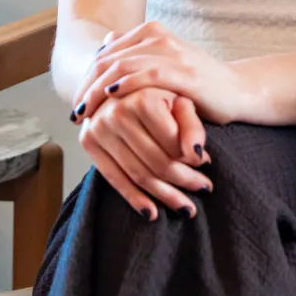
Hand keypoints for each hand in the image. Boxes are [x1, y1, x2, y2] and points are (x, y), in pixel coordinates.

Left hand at [71, 21, 252, 127]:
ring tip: (86, 112)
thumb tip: (104, 43)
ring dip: (98, 90)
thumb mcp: (164, 65)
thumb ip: (136, 55)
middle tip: (75, 112)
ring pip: (123, 66)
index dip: (86, 77)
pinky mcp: (185, 73)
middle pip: (108, 59)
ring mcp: (173, 53)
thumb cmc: (198, 84)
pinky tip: (112, 96)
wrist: (238, 90)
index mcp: (152, 32)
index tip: (76, 103)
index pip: (106, 53)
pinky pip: (148, 75)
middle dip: (86, 86)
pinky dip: (126, 85)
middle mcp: (160, 37)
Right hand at [75, 85, 211, 220]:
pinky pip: (114, 178)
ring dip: (163, 195)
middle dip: (183, 180)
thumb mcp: (181, 99)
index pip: (171, 142)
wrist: (120, 82)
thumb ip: (192, 125)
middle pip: (155, 160)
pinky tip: (153, 213)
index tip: (207, 166)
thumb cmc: (160, 91)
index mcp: (141, 97)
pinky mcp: (87, 142)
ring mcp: (98, 128)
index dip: (192, 157)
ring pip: (137, 174)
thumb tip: (198, 156)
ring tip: (186, 206)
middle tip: (204, 189)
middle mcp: (116, 112)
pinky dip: (134, 199)